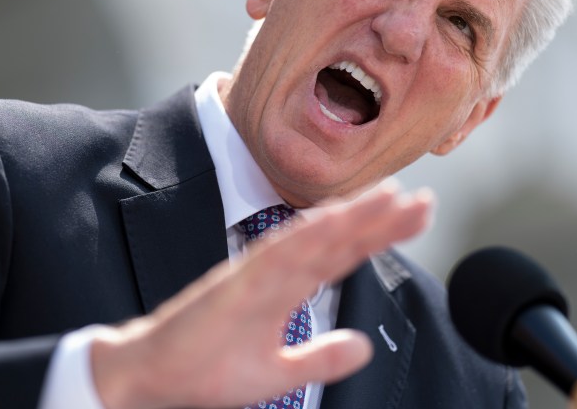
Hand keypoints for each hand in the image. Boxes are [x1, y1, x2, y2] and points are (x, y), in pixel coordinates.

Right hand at [90, 183, 432, 408]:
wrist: (152, 377)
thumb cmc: (206, 369)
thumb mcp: (278, 374)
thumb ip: (320, 358)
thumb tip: (364, 346)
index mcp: (287, 289)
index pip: (343, 255)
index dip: (380, 235)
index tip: (417, 217)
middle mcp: (275, 274)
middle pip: (336, 240)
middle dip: (380, 220)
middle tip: (424, 202)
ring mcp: (254, 277)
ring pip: (310, 239)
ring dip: (350, 218)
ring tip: (389, 199)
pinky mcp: (232, 287)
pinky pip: (273, 258)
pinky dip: (303, 237)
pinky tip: (333, 220)